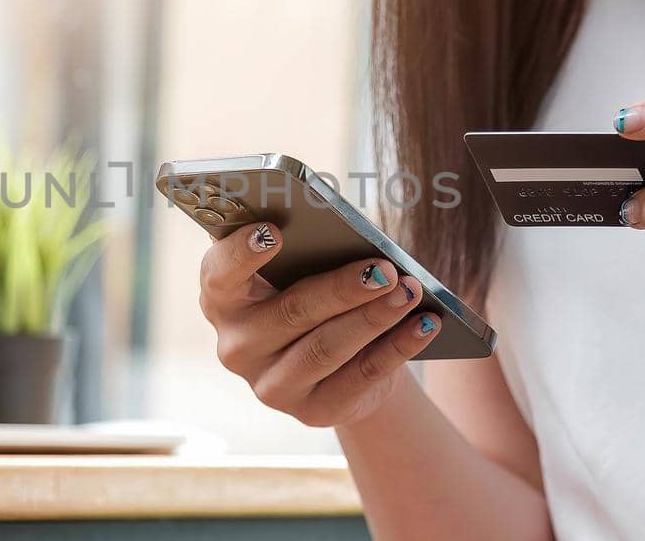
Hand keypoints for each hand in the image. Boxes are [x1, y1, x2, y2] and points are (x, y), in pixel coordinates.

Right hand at [197, 223, 440, 426]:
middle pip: (289, 312)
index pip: (219, 275)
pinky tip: (425, 323)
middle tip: (382, 269)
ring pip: (326, 348)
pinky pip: (360, 376)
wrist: (342, 363)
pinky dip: (397, 347)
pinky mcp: (311, 412)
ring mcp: (270, 385)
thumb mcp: (302, 270)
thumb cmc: (315, 293)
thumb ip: (307, 250)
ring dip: (374, 317)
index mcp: (223, 299)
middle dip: (340, 289)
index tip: (274, 232)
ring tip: (409, 291)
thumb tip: (346, 237)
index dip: (242, 254)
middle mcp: (236, 346)